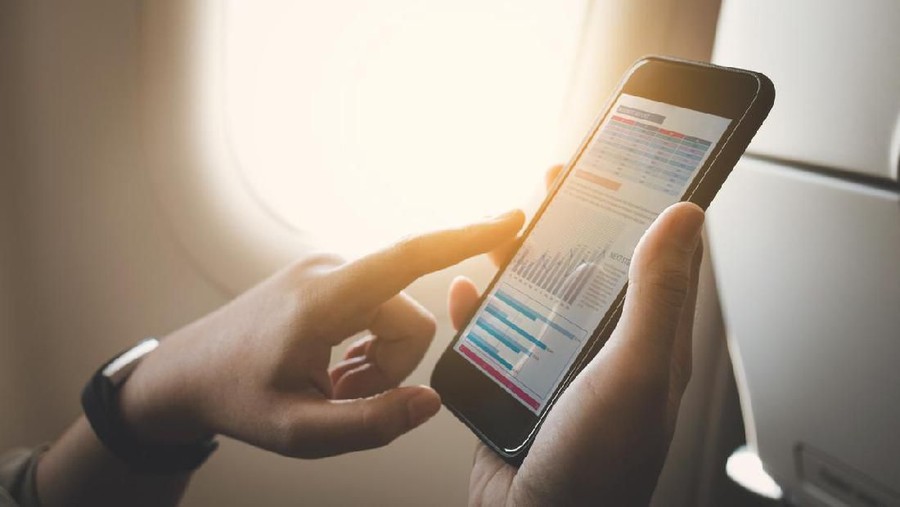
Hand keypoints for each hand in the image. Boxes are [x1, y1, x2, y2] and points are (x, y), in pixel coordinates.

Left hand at [117, 211, 524, 457]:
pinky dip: (365, 346)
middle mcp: (329, 271)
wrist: (184, 372)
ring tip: (330, 383)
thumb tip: (428, 402)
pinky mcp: (327, 278)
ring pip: (395, 317)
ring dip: (376, 360)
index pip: (407, 258)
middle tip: (343, 394)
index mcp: (322, 299)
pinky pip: (376, 310)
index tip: (511, 220)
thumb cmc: (234, 397)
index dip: (465, 238)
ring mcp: (327, 271)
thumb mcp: (298, 432)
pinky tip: (329, 367)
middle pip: (408, 318)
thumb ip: (370, 425)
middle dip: (390, 367)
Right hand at [450, 167, 703, 504]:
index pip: (650, 259)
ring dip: (519, 260)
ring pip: (536, 295)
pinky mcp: (513, 384)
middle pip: (586, 269)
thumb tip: (684, 218)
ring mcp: (555, 366)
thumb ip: (657, 294)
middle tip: (554, 182)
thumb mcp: (635, 371)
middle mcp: (601, 349)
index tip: (622, 164)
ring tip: (503, 230)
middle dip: (569, 221)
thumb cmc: (598, 467)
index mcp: (644, 342)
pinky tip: (469, 292)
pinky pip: (493, 335)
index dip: (638, 207)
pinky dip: (478, 309)